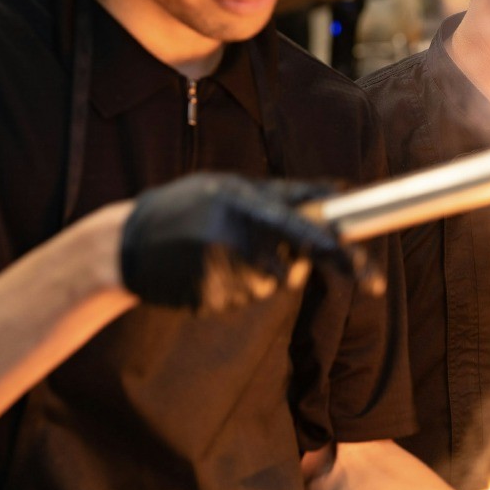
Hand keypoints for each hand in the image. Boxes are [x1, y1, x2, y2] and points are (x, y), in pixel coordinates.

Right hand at [119, 173, 375, 312]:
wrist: (126, 243)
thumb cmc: (188, 205)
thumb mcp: (231, 188)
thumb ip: (284, 194)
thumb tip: (339, 194)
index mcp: (241, 205)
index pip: (297, 228)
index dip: (332, 247)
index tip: (363, 264)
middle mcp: (232, 240)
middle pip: (291, 268)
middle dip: (317, 266)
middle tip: (361, 279)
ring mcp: (219, 275)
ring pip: (269, 286)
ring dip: (260, 273)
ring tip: (222, 252)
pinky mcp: (208, 301)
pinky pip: (243, 300)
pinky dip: (235, 287)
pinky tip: (207, 271)